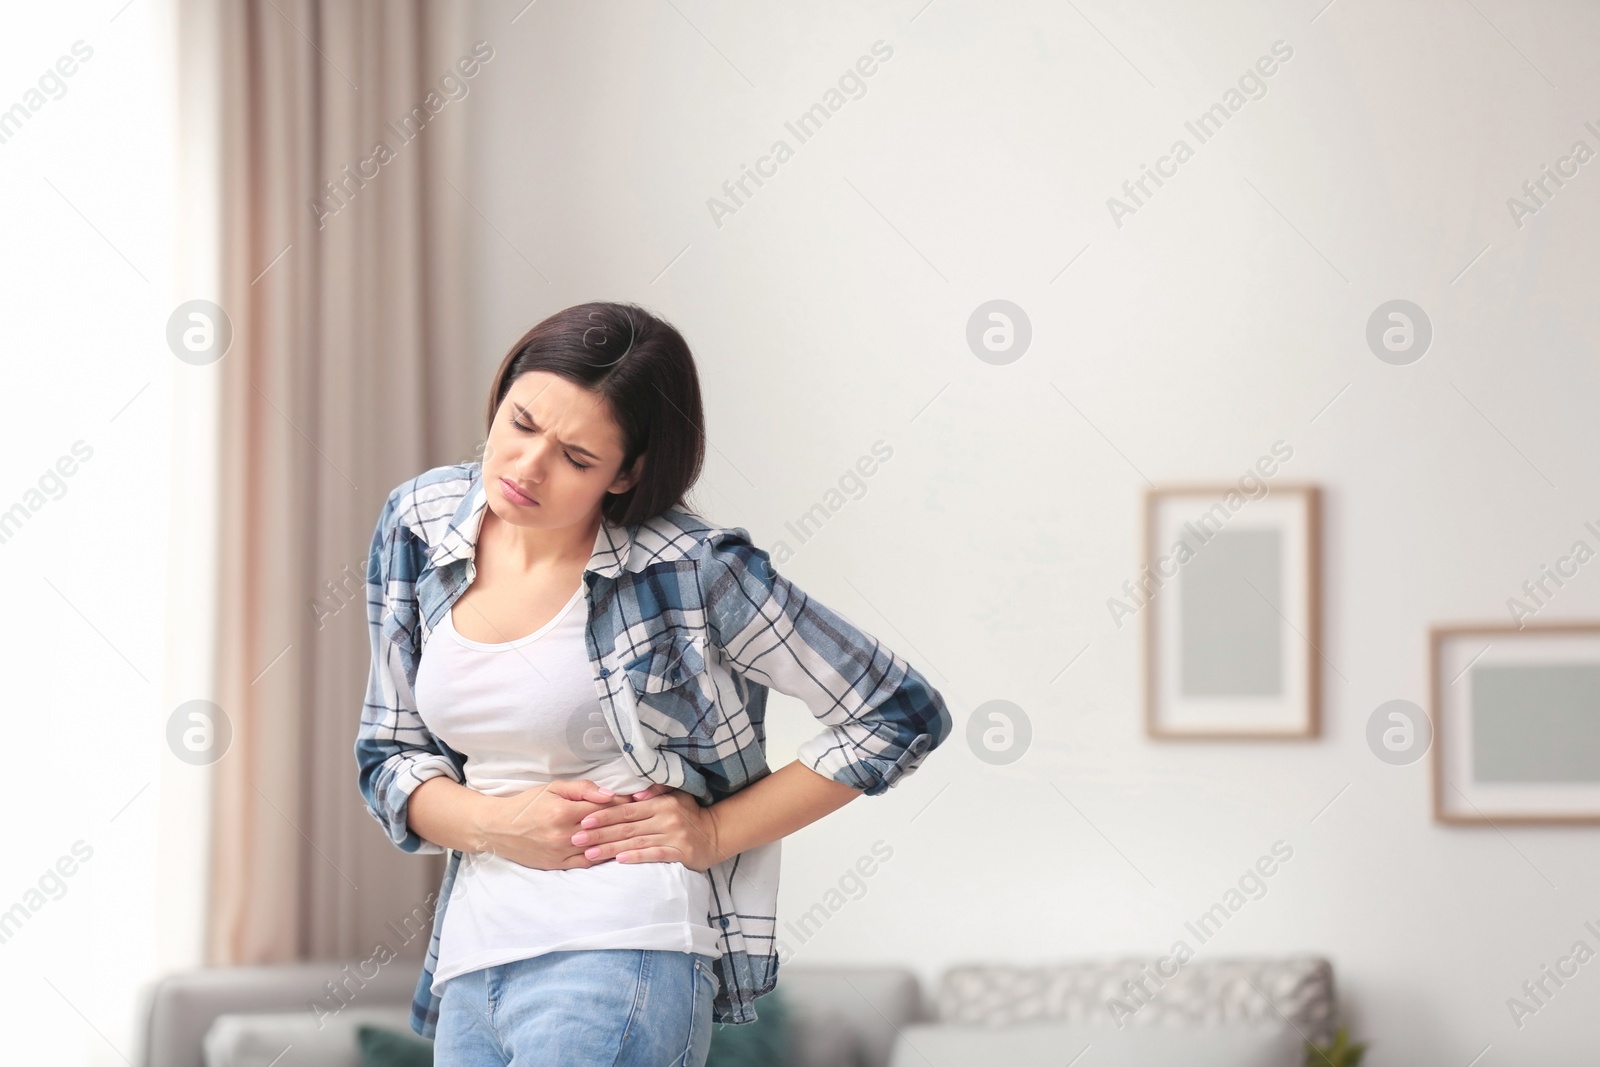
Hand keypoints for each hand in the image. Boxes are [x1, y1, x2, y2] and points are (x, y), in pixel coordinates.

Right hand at [476, 779, 638, 869]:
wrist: (499, 828)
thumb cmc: (527, 804)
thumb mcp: (553, 788)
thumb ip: (583, 789)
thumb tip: (611, 794)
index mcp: (563, 811)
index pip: (603, 808)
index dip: (622, 805)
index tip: (638, 801)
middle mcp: (563, 834)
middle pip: (604, 829)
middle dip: (625, 823)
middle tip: (642, 818)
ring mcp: (560, 852)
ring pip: (598, 848)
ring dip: (617, 842)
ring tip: (635, 836)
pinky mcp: (556, 865)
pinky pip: (586, 863)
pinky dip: (601, 857)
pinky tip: (614, 852)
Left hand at [570, 785, 724, 871]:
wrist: (716, 834)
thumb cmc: (691, 814)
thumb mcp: (676, 795)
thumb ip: (656, 790)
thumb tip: (634, 793)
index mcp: (661, 803)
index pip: (627, 809)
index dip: (604, 814)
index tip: (583, 820)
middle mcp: (666, 818)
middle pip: (627, 827)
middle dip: (600, 833)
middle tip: (577, 838)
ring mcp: (674, 836)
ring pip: (636, 842)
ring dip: (611, 848)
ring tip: (590, 853)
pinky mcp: (681, 853)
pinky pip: (655, 854)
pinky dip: (637, 857)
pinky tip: (620, 860)